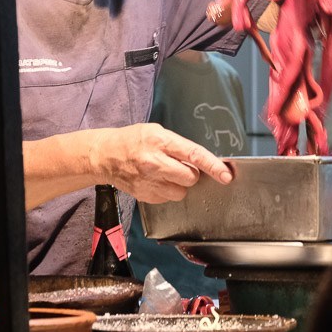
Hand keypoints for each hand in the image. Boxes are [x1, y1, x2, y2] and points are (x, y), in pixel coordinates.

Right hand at [88, 123, 232, 202]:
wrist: (105, 155)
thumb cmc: (133, 140)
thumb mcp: (157, 132)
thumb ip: (179, 146)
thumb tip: (201, 162)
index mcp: (160, 142)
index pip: (194, 155)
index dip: (213, 166)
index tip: (226, 175)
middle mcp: (155, 163)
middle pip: (190, 178)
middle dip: (191, 174)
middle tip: (179, 165)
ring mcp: (149, 182)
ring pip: (181, 192)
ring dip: (179, 184)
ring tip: (165, 173)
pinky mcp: (145, 196)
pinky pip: (168, 199)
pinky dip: (167, 191)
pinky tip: (155, 180)